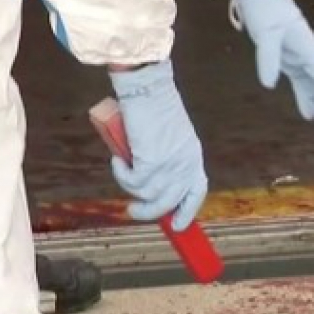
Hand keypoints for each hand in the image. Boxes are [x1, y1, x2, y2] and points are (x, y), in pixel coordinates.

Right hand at [108, 60, 207, 231]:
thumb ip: (167, 159)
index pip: (196, 192)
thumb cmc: (155, 107)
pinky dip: (121, 173)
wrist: (147, 88)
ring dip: (129, 186)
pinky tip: (117, 159)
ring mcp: (170, 166)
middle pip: (168, 203)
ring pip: (147, 195)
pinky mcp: (151, 163)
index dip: (186, 212)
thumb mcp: (170, 137)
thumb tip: (149, 185)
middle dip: (148, 212)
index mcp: (193, 157)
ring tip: (121, 166)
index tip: (176, 226)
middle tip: (132, 210)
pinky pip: (132, 181)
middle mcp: (185, 165)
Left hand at [233, 0, 313, 133]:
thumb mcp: (265, 32)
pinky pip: (302, 83)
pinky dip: (306, 98)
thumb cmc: (266, 10)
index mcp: (309, 50)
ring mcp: (301, 59)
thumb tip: (269, 84)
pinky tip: (310, 114)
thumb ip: (268, 57)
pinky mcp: (291, 61)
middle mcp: (310, 56)